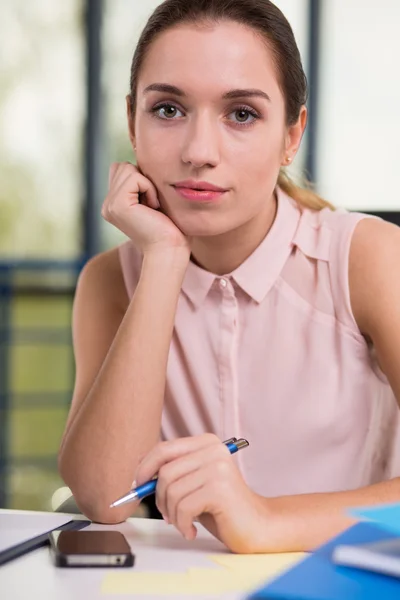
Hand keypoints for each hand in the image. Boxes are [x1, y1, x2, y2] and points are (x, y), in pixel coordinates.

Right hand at [102, 162, 189, 256]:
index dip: (141, 178)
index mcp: (114, 204)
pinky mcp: (117, 205)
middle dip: (143, 179)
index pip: (121, 169)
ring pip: (127, 168)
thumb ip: (143, 184)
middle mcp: (108, 205)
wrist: (170, 251)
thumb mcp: (155, 201)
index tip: (153, 204)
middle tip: (153, 206)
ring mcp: (110, 205)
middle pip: (122, 166)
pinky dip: (149, 189)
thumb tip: (141, 160)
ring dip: (147, 184)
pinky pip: (135, 177)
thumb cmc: (171, 230)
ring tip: (153, 207)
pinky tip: (153, 208)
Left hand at [135, 434, 268, 552]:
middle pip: (164, 471)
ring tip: (183, 522)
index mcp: (206, 443)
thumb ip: (174, 472)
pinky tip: (191, 530)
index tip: (138, 486)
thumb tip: (139, 474)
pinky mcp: (219, 489)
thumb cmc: (223, 508)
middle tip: (166, 514)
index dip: (144, 468)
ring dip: (171, 513)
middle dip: (158, 497)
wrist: (258, 526)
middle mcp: (213, 450)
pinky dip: (181, 524)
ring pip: (171, 491)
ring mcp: (217, 468)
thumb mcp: (195, 483)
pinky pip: (183, 507)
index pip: (164, 448)